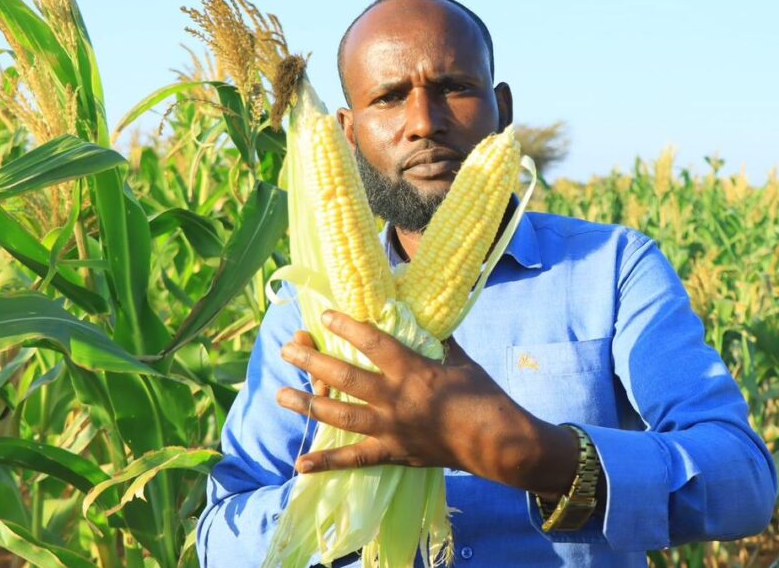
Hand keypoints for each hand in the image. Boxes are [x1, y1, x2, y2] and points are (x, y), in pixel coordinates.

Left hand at [275, 310, 579, 495]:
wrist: (497, 442)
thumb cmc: (483, 395)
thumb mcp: (461, 360)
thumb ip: (438, 339)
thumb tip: (423, 313)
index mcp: (413, 371)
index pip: (373, 343)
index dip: (347, 327)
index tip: (324, 315)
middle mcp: (395, 399)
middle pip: (345, 378)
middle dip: (313, 362)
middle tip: (288, 349)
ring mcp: (391, 429)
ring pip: (340, 416)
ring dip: (308, 404)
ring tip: (281, 394)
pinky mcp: (392, 453)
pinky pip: (355, 459)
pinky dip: (327, 464)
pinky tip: (299, 465)